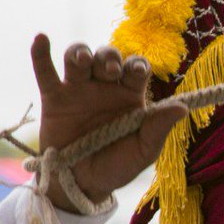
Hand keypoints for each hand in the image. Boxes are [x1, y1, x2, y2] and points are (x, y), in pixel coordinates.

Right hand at [30, 34, 186, 212]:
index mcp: (130, 95)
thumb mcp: (143, 151)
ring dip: (79, 52)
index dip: (136, 64)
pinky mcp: (53, 99)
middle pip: (106, 55)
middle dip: (108, 56)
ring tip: (82, 61)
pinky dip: (41, 54)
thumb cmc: (118, 166)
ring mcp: (78, 90)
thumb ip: (159, 128)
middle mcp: (104, 87)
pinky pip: (45, 72)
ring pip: (76, 57)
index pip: (135, 67)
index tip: (137, 72)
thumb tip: (183, 108)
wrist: (83, 185)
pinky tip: (41, 38)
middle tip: (110, 70)